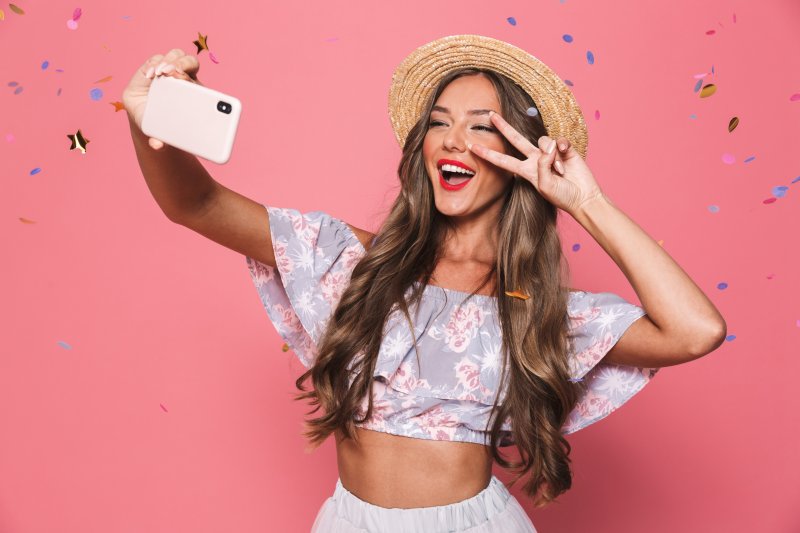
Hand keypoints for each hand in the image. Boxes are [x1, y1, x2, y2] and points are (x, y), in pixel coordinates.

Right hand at [121, 48, 202, 150]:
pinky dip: (153, 64)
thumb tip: (156, 146)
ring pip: (175, 56)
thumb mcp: (166, 132)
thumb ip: (163, 138)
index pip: (198, 76)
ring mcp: (168, 71)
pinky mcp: (152, 68)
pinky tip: (148, 74)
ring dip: (168, 61)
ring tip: (159, 73)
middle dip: (181, 64)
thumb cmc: (166, 126)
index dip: (192, 75)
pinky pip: (155, 59)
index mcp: (195, 92)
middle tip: (171, 73)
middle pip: (189, 61)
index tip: (184, 79)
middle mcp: (184, 77)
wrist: (150, 121)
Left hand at [467, 111, 604, 215]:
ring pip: (543, 141)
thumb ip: (542, 165)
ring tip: (560, 172)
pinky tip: (567, 157)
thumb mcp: (545, 186)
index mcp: (525, 171)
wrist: (582, 197)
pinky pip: (559, 141)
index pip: (502, 160)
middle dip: (503, 126)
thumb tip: (547, 147)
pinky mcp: (564, 148)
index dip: (487, 154)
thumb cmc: (562, 196)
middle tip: (490, 114)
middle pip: (515, 139)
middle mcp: (535, 159)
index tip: (470, 147)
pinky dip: (563, 148)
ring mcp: (549, 153)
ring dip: (552, 157)